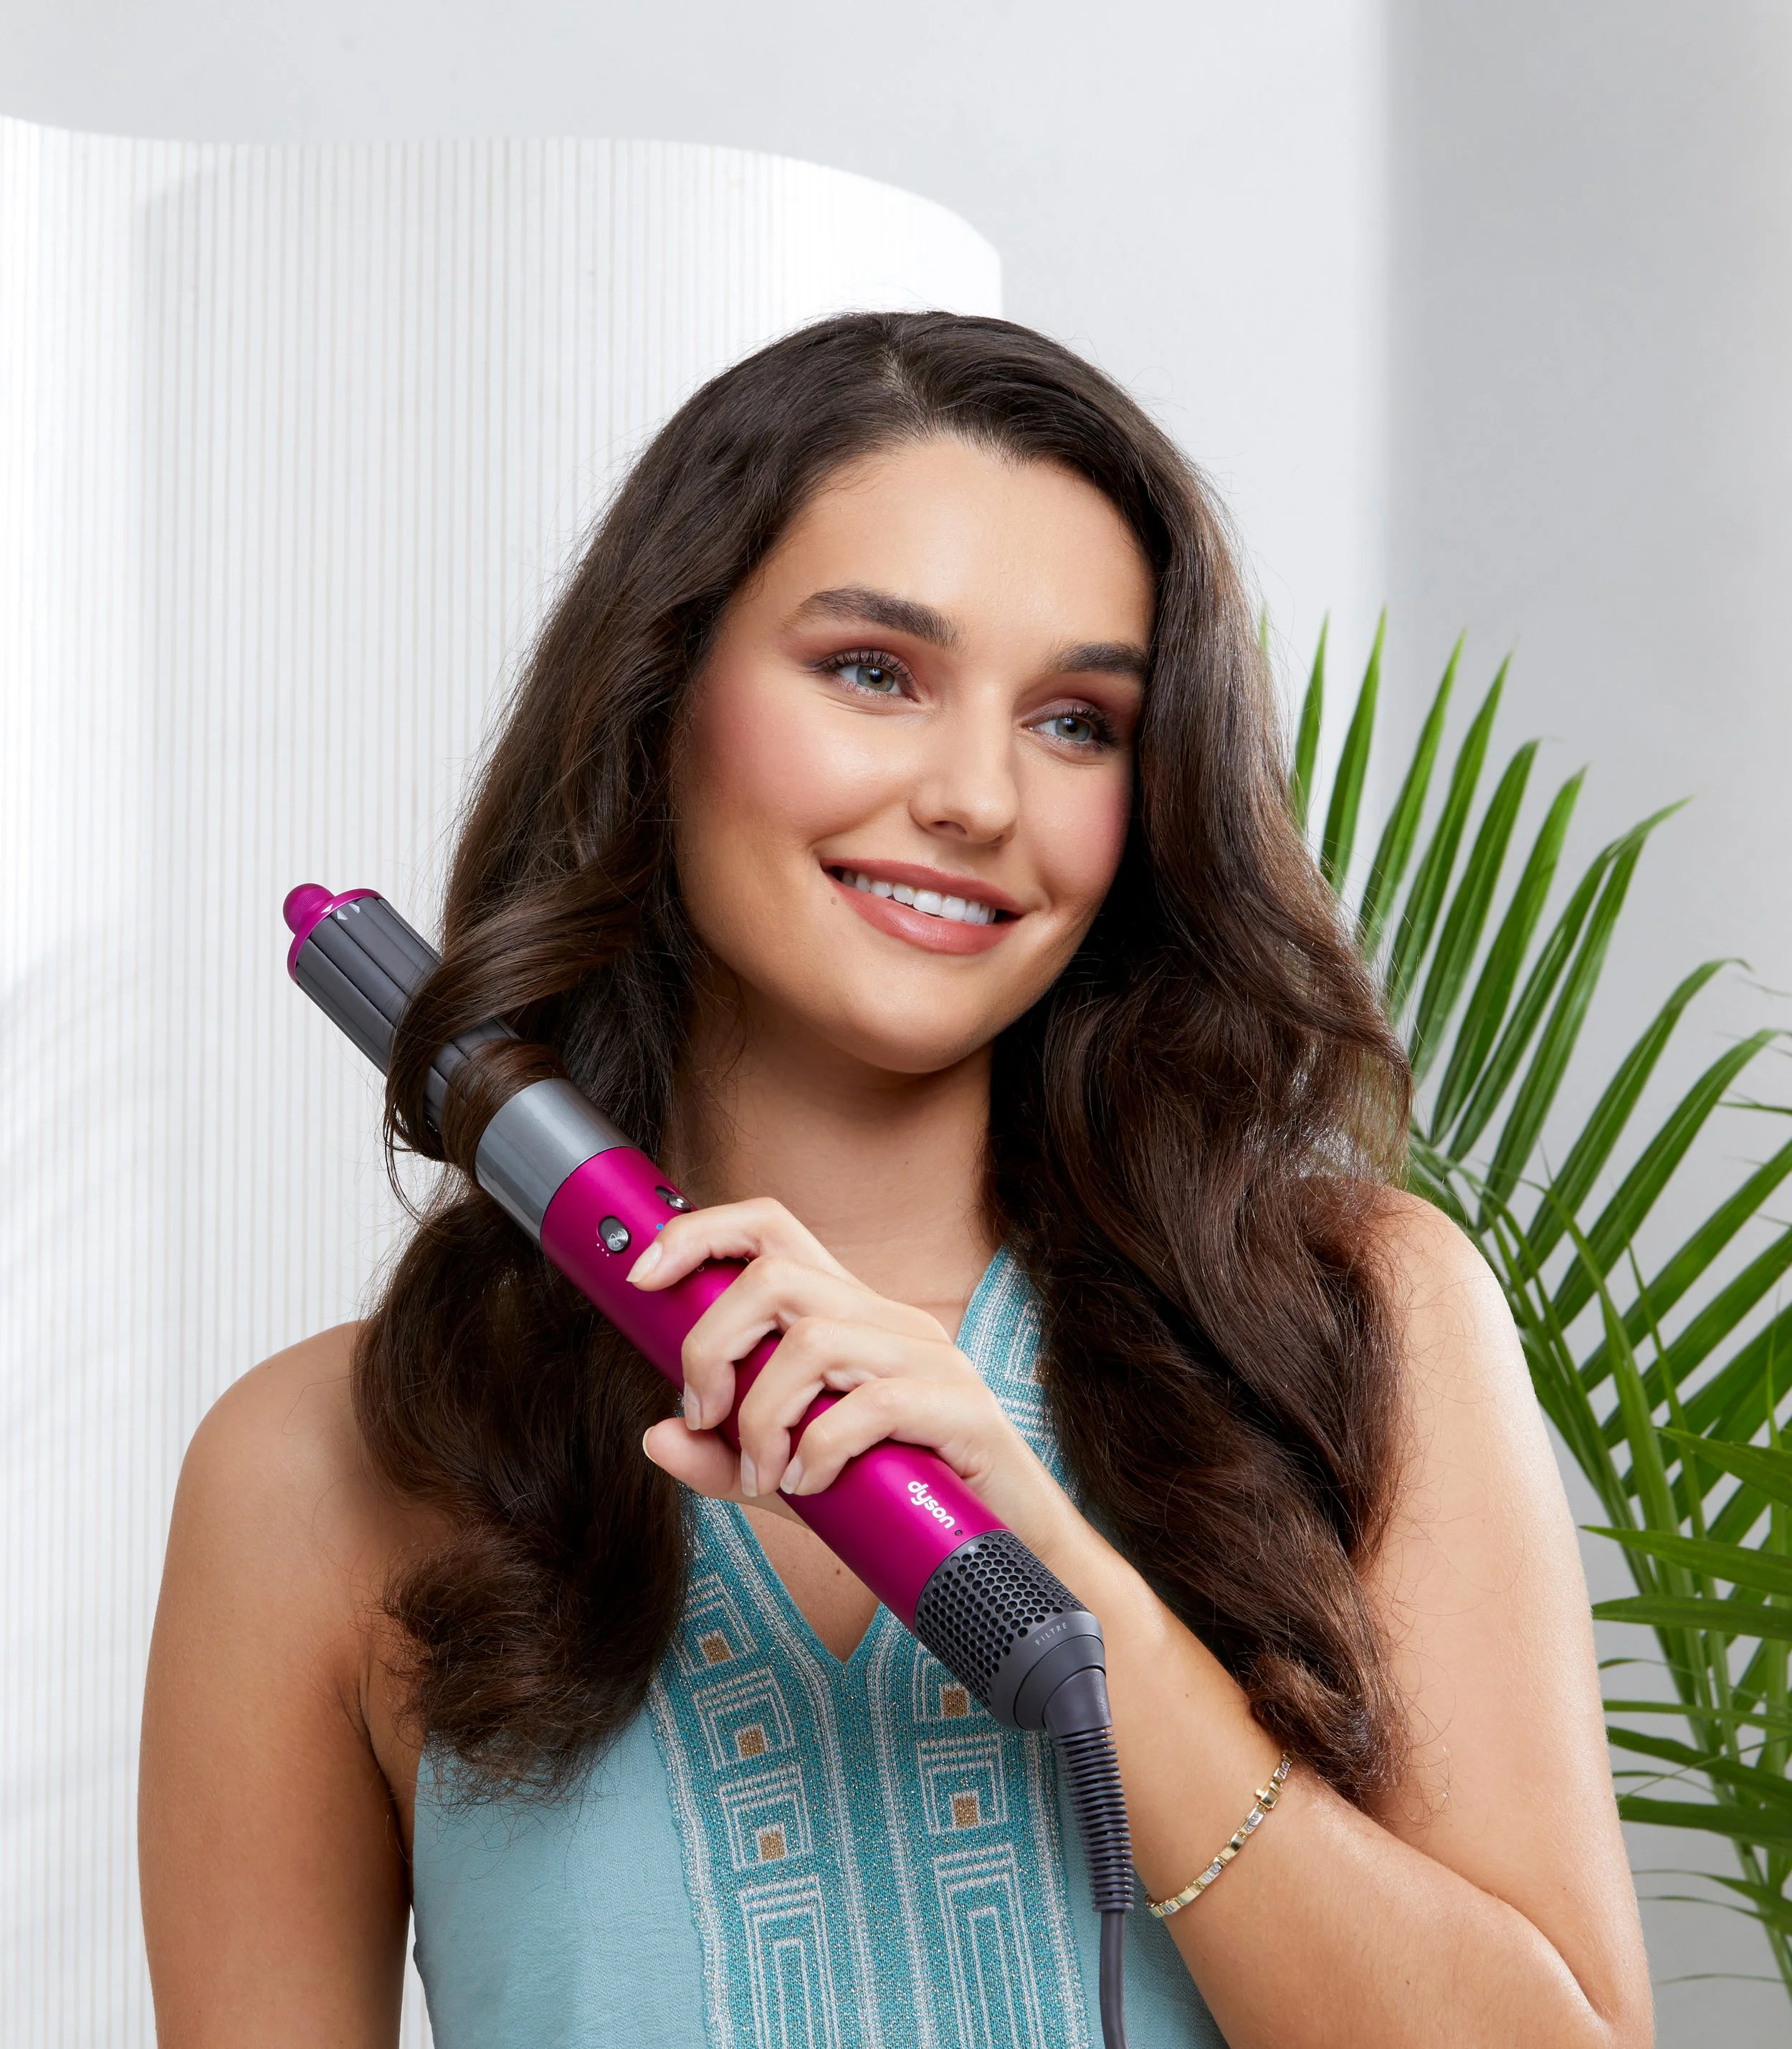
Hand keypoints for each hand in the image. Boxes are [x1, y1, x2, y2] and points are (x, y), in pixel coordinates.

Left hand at [628, 1197, 1084, 1564]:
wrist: (1012, 1558)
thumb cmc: (904, 1506)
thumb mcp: (792, 1481)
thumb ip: (726, 1460)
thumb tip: (655, 1434)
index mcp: (849, 1316)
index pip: (772, 1230)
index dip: (700, 1234)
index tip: (642, 1279)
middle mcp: (888, 1320)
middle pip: (774, 1278)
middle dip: (711, 1346)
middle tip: (705, 1416)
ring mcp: (929, 1359)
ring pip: (811, 1340)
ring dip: (762, 1416)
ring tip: (766, 1474)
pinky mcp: (961, 1409)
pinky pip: (870, 1405)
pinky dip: (820, 1450)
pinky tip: (814, 1487)